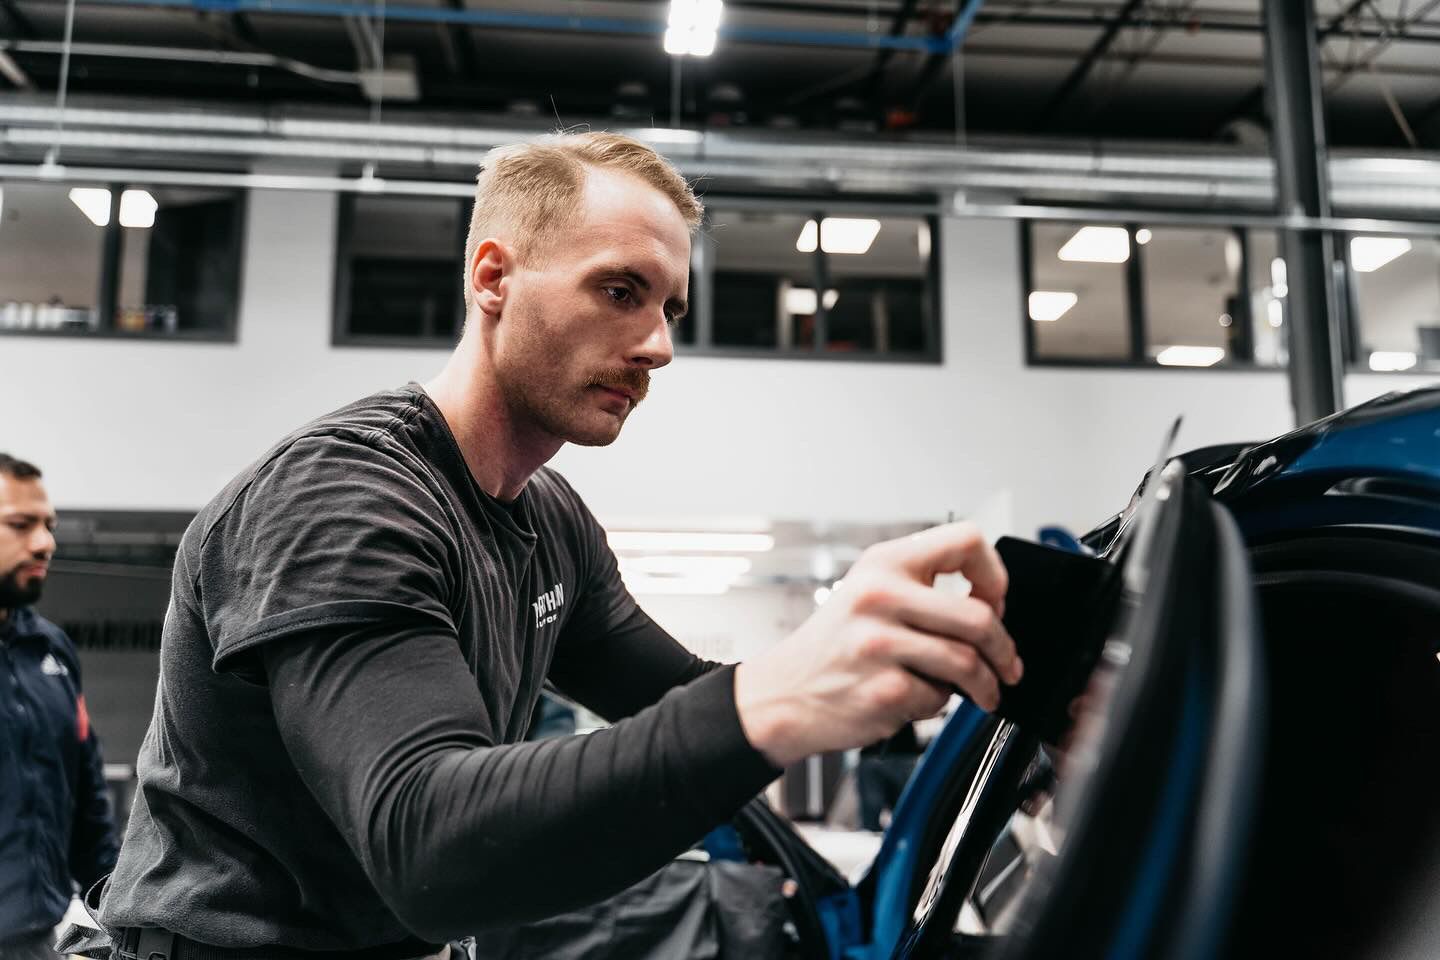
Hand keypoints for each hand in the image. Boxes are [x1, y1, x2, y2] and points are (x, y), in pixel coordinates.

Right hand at [733, 522, 1022, 768]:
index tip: (995, 599)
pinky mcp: (884, 690)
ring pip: (967, 662)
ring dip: (984, 685)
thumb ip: (922, 587)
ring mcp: (880, 644)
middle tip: (1006, 663)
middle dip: (1003, 648)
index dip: (993, 573)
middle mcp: (879, 596)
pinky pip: (939, 699)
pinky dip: (937, 703)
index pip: (966, 541)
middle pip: (979, 615)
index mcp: (883, 563)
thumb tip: (993, 604)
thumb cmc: (833, 646)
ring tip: (982, 690)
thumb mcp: (868, 592)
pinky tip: (917, 697)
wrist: (783, 694)